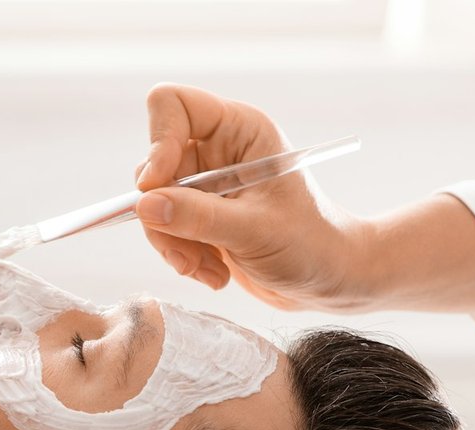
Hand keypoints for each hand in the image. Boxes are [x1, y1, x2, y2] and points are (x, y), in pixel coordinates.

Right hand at [134, 83, 373, 310]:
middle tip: (187, 251)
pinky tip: (214, 272)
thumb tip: (144, 205)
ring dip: (173, 243)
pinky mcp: (201, 217)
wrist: (329, 280)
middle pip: (154, 164)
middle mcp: (219, 150)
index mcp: (240, 131)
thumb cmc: (310, 245)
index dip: (157, 143)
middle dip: (164, 213)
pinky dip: (182, 256)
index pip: (173, 105)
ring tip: (207, 269)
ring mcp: (207, 185)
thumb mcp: (254, 230)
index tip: (155, 188)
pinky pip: (165, 229)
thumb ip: (198, 216)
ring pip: (154, 203)